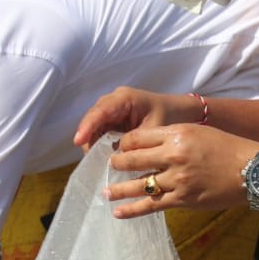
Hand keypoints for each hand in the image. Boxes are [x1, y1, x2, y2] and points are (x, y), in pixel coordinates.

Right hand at [75, 88, 198, 150]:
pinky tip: (103, 157)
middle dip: (88, 138)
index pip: (101, 111)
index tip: (78, 141)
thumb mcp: (153, 130)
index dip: (88, 126)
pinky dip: (100, 144)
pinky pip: (100, 131)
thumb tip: (116, 158)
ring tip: (96, 161)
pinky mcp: (112, 119)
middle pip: (93, 119)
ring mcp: (111, 110)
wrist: (179, 112)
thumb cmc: (169, 116)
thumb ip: (135, 142)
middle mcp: (113, 101)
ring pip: (94, 126)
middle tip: (89, 159)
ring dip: (94, 143)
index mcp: (124, 98)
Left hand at [104, 125, 255, 217]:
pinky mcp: (182, 199)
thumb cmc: (227, 149)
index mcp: (176, 134)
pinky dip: (131, 210)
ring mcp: (176, 179)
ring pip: (138, 185)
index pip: (137, 138)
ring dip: (118, 189)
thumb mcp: (198, 132)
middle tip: (109, 167)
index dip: (123, 144)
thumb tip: (147, 146)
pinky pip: (150, 205)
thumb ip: (172, 136)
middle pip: (132, 159)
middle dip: (116, 164)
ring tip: (105, 192)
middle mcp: (173, 155)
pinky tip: (118, 212)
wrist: (251, 171)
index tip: (117, 148)